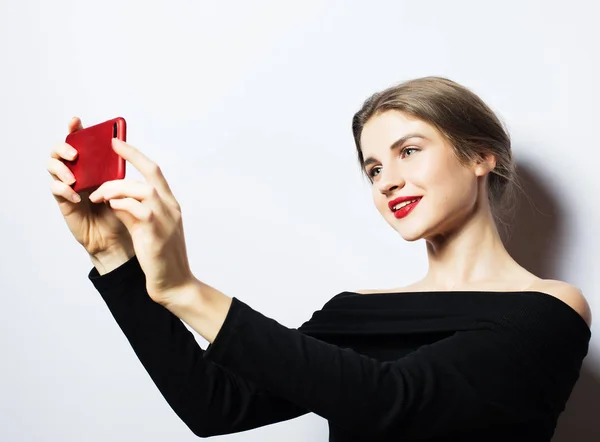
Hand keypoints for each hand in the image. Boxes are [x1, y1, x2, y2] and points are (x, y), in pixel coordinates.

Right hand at [47, 117, 134, 267]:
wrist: (118, 238)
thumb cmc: (122, 210)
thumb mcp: (124, 185)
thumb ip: (117, 167)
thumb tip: (119, 146)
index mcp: (93, 164)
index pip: (80, 140)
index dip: (75, 128)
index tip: (76, 121)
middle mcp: (78, 171)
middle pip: (60, 149)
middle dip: (64, 147)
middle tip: (76, 154)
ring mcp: (69, 185)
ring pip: (52, 166)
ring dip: (61, 168)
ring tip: (75, 178)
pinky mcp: (64, 201)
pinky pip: (55, 189)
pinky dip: (64, 189)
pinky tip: (78, 197)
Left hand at [88, 138, 193, 305]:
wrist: (175, 283)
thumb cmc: (160, 258)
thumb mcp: (147, 229)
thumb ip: (133, 212)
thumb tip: (114, 199)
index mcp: (170, 205)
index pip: (155, 172)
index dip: (136, 155)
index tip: (117, 142)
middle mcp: (170, 208)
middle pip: (151, 173)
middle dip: (129, 157)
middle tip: (108, 150)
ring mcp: (166, 219)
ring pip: (142, 189)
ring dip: (117, 188)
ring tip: (100, 194)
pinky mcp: (156, 232)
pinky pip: (137, 210)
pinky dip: (121, 204)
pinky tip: (110, 207)